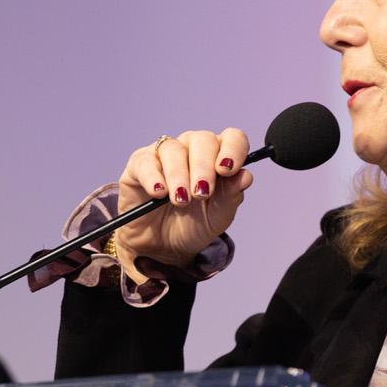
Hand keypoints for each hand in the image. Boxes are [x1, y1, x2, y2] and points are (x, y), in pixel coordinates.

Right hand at [113, 129, 253, 267]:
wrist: (162, 248)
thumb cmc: (193, 226)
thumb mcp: (217, 217)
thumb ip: (231, 196)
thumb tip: (246, 175)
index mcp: (218, 157)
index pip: (232, 138)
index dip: (233, 149)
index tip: (227, 170)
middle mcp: (193, 150)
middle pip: (202, 140)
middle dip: (204, 167)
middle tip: (201, 194)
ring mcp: (165, 155)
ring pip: (173, 149)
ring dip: (179, 176)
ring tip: (180, 201)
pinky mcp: (139, 165)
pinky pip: (145, 162)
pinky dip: (153, 177)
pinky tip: (159, 193)